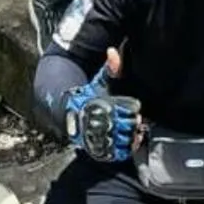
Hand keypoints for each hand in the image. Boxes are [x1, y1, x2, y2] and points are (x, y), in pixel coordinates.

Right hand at [64, 48, 141, 162]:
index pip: (130, 108)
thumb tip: (113, 50)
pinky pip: (117, 153)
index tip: (133, 108)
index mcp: (104, 104)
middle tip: (132, 120)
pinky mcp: (98, 150)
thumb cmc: (89, 96)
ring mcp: (99, 137)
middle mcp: (101, 122)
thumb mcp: (99, 80)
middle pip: (130, 124)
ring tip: (128, 131)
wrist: (69, 114)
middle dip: (132, 122)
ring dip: (129, 136)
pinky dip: (124, 150)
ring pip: (124, 139)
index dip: (134, 108)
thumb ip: (110, 67)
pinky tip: (124, 143)